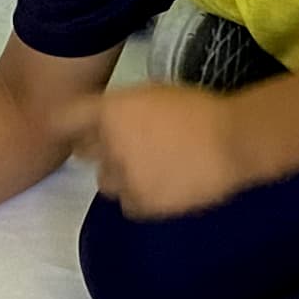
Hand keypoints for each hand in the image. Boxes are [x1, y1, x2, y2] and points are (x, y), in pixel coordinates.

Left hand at [66, 84, 258, 220]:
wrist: (232, 139)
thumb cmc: (201, 108)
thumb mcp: (155, 93)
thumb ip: (125, 108)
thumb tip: (111, 121)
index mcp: (111, 109)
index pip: (65, 119)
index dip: (66, 126)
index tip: (75, 131)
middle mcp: (108, 142)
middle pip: (85, 153)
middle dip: (102, 151)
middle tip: (129, 150)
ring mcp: (123, 175)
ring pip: (105, 183)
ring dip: (121, 177)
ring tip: (151, 171)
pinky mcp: (140, 202)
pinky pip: (128, 205)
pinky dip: (140, 199)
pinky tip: (163, 187)